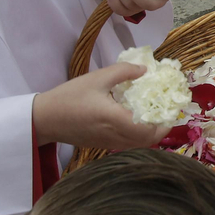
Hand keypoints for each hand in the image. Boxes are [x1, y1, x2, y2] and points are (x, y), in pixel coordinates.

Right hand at [33, 63, 168, 150]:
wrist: (43, 119)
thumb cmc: (69, 97)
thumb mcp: (97, 78)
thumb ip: (123, 72)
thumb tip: (145, 69)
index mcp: (115, 119)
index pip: (148, 130)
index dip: (164, 124)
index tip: (171, 110)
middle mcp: (114, 135)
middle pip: (146, 141)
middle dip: (160, 129)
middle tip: (164, 113)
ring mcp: (107, 143)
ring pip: (137, 144)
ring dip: (148, 133)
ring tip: (152, 116)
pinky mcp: (101, 145)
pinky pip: (126, 144)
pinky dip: (136, 135)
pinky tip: (133, 119)